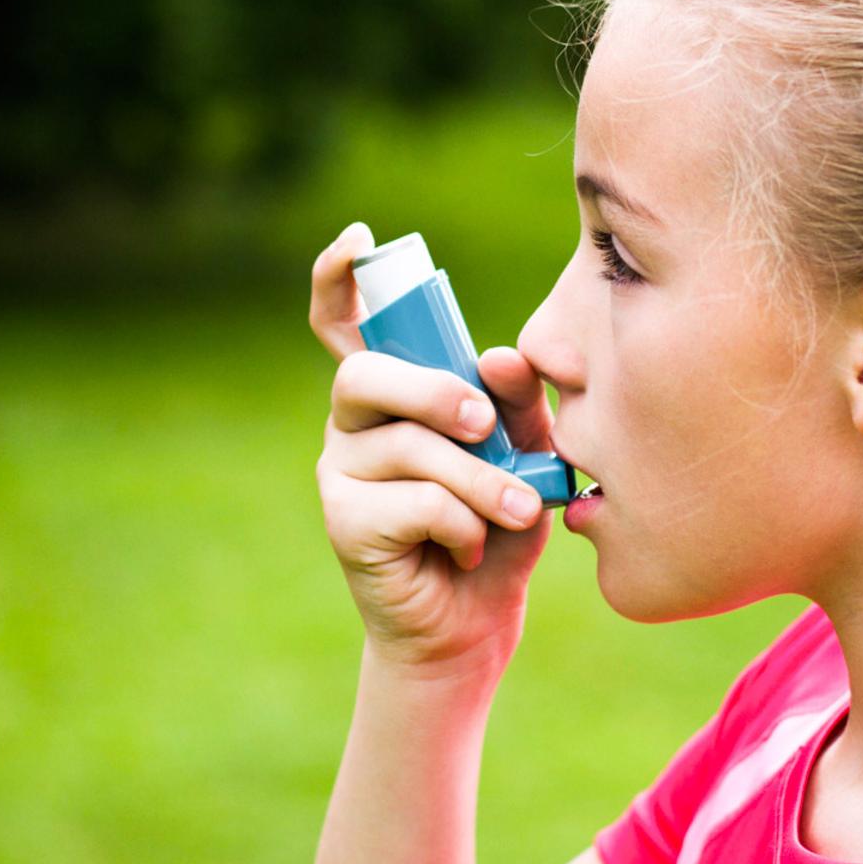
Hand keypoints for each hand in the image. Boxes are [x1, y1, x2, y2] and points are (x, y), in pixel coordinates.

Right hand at [309, 222, 555, 679]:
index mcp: (393, 392)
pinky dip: (463, 525)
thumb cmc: (498, 527)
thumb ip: (520, 402)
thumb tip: (498, 358)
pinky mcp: (345, 522)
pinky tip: (468, 549)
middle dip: (434, 392)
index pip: (342, 321)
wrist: (474, 624)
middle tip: (485, 424)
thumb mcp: (526, 453)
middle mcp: (353, 422)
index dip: (336, 276)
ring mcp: (339, 471)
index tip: (358, 239)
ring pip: (410, 449)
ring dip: (482, 482)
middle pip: (367, 375)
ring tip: (520, 510)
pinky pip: (414, 502)